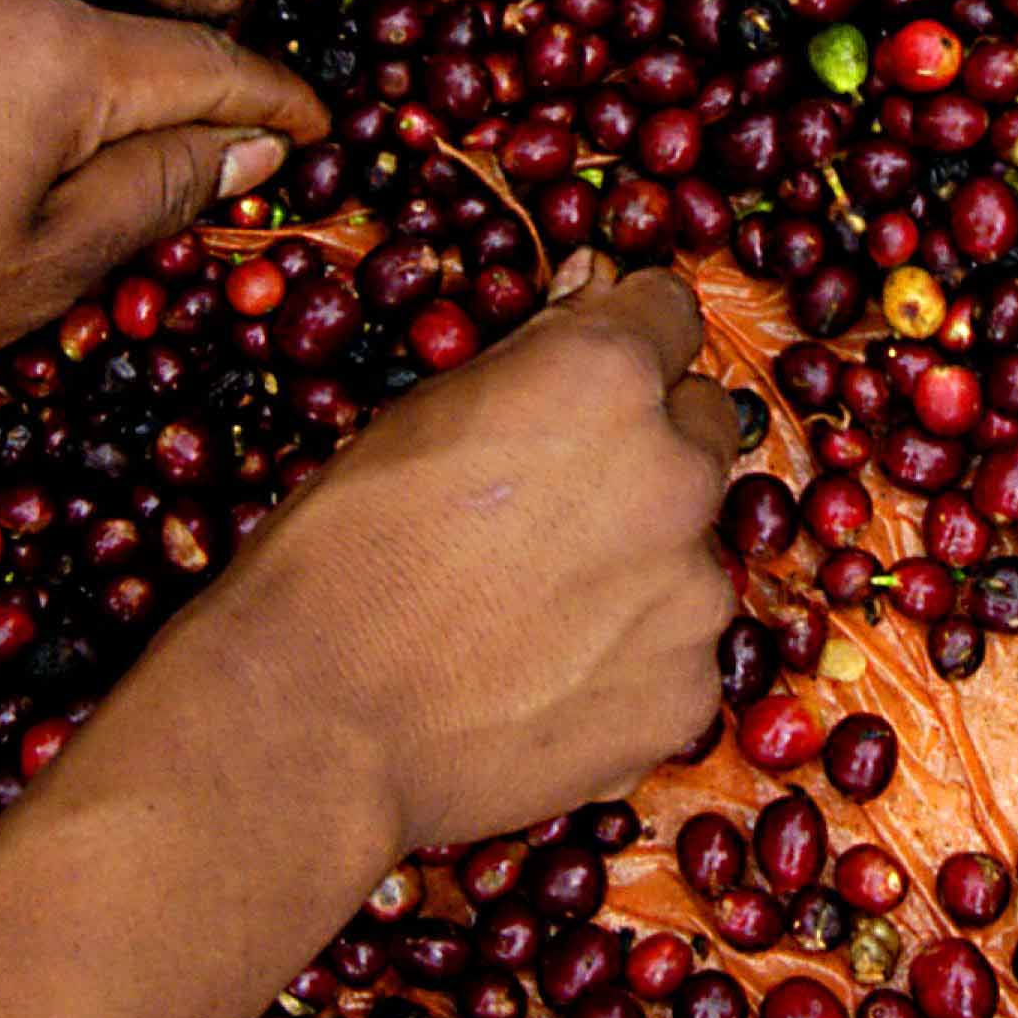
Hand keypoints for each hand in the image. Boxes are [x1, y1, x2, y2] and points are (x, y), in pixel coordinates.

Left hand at [0, 0, 323, 398]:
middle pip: (121, 42)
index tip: (320, 127)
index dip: (276, 103)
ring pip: (33, 33)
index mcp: (59, 48)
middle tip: (200, 177)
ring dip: (63, 96)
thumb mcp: (34, 271)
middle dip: (165, 109)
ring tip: (53, 183)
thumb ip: (153, 193)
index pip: (212, 64)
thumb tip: (246, 145)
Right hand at [167, 260, 741, 851]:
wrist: (315, 726)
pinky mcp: (687, 691)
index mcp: (605, 379)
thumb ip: (532, 354)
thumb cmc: (336, 558)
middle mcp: (673, 473)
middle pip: (702, 427)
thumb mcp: (418, 416)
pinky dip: (631, 657)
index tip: (595, 375)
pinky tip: (544, 676)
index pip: (668, 313)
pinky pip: (677, 650)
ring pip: (691, 548)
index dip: (626, 338)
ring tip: (532, 609)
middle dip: (648, 448)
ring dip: (641, 561)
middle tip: (555, 503)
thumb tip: (594, 290)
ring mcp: (692, 591)